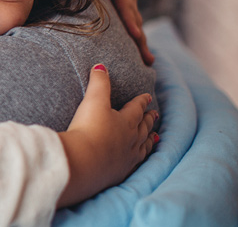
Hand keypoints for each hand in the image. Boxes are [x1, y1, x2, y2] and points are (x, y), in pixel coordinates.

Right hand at [56, 64, 157, 206]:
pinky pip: (135, 163)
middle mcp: (131, 138)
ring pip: (143, 146)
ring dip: (149, 139)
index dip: (142, 101)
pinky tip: (138, 158)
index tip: (148, 96)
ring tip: (154, 137)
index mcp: (126, 121)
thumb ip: (98, 83)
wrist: (83, 162)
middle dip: (149, 119)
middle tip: (155, 114)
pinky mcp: (120, 171)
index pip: (136, 108)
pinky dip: (139, 158)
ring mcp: (127, 156)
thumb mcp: (92, 101)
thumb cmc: (88, 130)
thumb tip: (100, 66)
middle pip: (143, 127)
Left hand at [89, 0, 154, 64]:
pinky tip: (141, 57)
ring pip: (137, 26)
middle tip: (146, 59)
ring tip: (148, 63)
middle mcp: (128, 0)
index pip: (125, 6)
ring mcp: (129, 6)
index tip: (135, 34)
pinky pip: (132, 26)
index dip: (130, 20)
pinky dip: (136, 41)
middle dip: (140, 40)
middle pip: (135, 22)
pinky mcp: (127, 11)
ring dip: (141, 44)